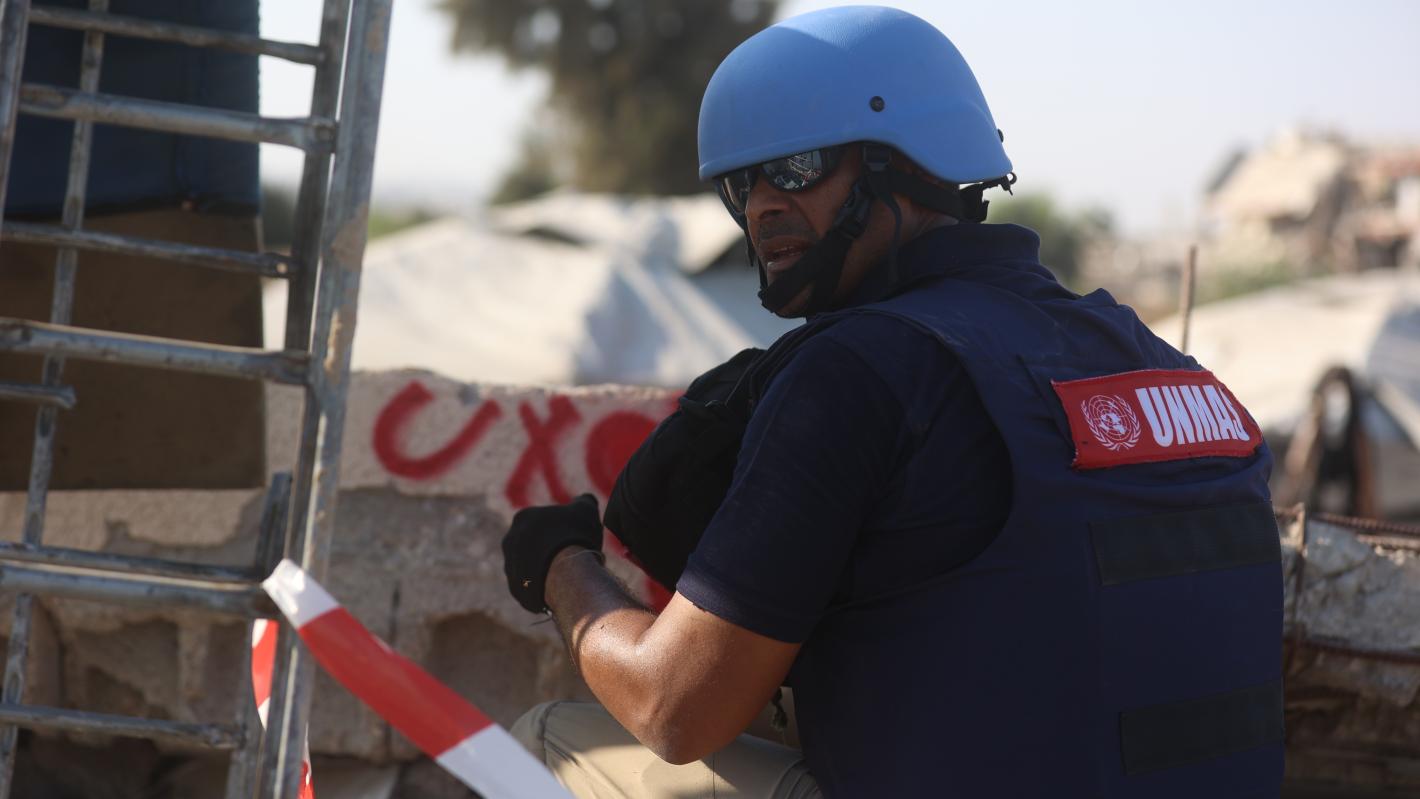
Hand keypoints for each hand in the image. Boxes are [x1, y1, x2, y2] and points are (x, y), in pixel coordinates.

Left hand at [502, 494, 603, 613]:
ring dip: (545, 568)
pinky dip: (544, 587)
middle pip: (533, 544)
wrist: (567, 575)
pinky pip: (531, 587)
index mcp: (522, 518)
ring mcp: (510, 567)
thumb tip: (584, 499)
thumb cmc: (575, 537)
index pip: (541, 520)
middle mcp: (509, 541)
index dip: (560, 527)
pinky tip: (562, 587)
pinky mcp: (516, 590)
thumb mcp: (586, 509)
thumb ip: (583, 501)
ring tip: (568, 574)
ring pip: (530, 566)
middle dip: (549, 548)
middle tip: (570, 555)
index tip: (574, 535)